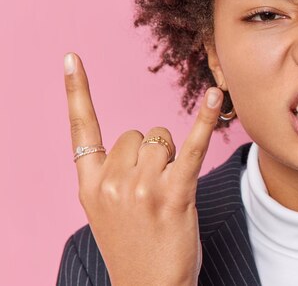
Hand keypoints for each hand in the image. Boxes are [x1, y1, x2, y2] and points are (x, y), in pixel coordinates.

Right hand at [63, 52, 222, 285]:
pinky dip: (206, 119)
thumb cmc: (134, 247)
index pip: (81, 129)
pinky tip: (216, 96)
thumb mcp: (105, 211)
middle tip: (154, 190)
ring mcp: (142, 187)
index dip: (76, 91)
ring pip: (164, 139)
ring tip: (168, 194)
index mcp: (89, 184)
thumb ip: (112, 174)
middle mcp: (111, 181)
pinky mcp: (175, 193)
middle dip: (153, 152)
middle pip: (140, 132)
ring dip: (172, 159)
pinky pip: (193, 146)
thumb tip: (143, 139)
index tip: (72, 58)